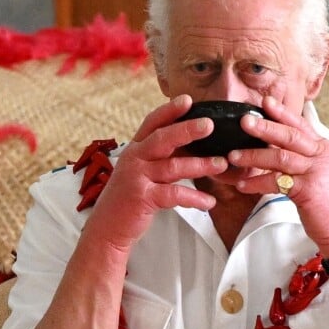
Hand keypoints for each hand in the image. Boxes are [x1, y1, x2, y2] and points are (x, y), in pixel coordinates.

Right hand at [83, 95, 227, 250]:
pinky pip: (174, 194)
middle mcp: (134, 159)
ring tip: (222, 164)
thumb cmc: (129, 199)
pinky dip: (195, 198)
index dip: (169, 110)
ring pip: (173, 166)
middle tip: (210, 125)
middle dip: (187, 130)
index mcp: (135, 149)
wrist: (107, 229)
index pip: (152, 123)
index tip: (188, 99)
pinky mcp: (142, 198)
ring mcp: (137, 178)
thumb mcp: (140, 172)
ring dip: (201, 165)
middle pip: (163, 139)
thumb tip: (190, 146)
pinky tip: (210, 202)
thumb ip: (160, 158)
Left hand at [228, 97, 328, 253]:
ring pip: (280, 157)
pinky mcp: (308, 190)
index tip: (265, 102)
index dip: (282, 113)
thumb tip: (269, 147)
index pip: (300, 124)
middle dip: (265, 127)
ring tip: (234, 156)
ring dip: (254, 156)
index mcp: (321, 147)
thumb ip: (297, 157)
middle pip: (290, 135)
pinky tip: (243, 185)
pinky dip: (257, 183)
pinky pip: (277, 182)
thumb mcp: (314, 172)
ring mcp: (315, 172)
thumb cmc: (325, 202)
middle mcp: (320, 155)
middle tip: (244, 121)